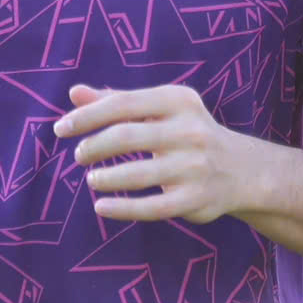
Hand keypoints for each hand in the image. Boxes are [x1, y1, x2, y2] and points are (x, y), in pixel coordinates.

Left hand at [56, 83, 267, 223]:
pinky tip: (100, 206)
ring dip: (106, 178)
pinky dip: (121, 208)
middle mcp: (190, 131)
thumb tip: (74, 94)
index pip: (123, 104)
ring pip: (138, 174)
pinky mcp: (195, 199)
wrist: (241, 169)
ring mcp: (194, 167)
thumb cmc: (187, 133)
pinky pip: (151, 207)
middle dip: (94, 147)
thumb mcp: (160, 110)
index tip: (60, 129)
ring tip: (92, 179)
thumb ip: (118, 101)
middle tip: (79, 156)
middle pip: (127, 136)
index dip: (87, 116)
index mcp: (178, 100)